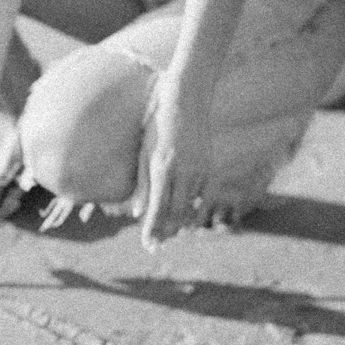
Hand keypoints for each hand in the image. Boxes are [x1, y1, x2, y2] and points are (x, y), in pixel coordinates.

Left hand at [131, 74, 212, 249]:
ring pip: (189, 206)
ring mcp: (198, 169)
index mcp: (163, 166)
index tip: (147, 245)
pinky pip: (198, 194)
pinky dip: (189, 208)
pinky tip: (183, 217)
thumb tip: (136, 213)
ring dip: (177, 224)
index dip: (152, 229)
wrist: (187, 97)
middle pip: (175, 213)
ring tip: (166, 237)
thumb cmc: (158, 122)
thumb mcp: (144, 150)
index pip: (157, 208)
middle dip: (165, 232)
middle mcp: (182, 171)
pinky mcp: (207, 166)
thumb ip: (142, 183)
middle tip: (154, 247)